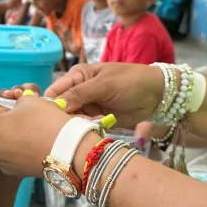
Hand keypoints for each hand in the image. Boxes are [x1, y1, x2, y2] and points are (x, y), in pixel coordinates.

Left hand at [0, 95, 71, 177]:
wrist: (65, 150)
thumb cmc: (42, 120)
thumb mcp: (28, 99)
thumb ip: (17, 101)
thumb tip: (17, 108)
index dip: (11, 107)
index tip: (25, 108)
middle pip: (0, 129)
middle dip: (13, 122)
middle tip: (32, 119)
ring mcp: (0, 163)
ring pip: (8, 143)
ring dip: (19, 136)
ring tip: (38, 132)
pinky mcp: (15, 173)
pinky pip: (17, 156)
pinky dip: (24, 150)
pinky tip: (39, 146)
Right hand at [45, 62, 162, 128]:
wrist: (156, 95)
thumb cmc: (130, 81)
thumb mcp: (104, 84)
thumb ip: (79, 94)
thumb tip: (55, 105)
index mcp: (76, 77)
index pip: (54, 91)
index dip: (49, 104)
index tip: (51, 116)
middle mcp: (78, 93)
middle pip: (61, 109)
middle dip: (66, 117)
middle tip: (78, 120)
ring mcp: (87, 108)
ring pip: (72, 121)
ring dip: (80, 124)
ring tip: (95, 119)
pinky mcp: (96, 120)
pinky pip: (85, 128)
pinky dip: (90, 128)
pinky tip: (101, 123)